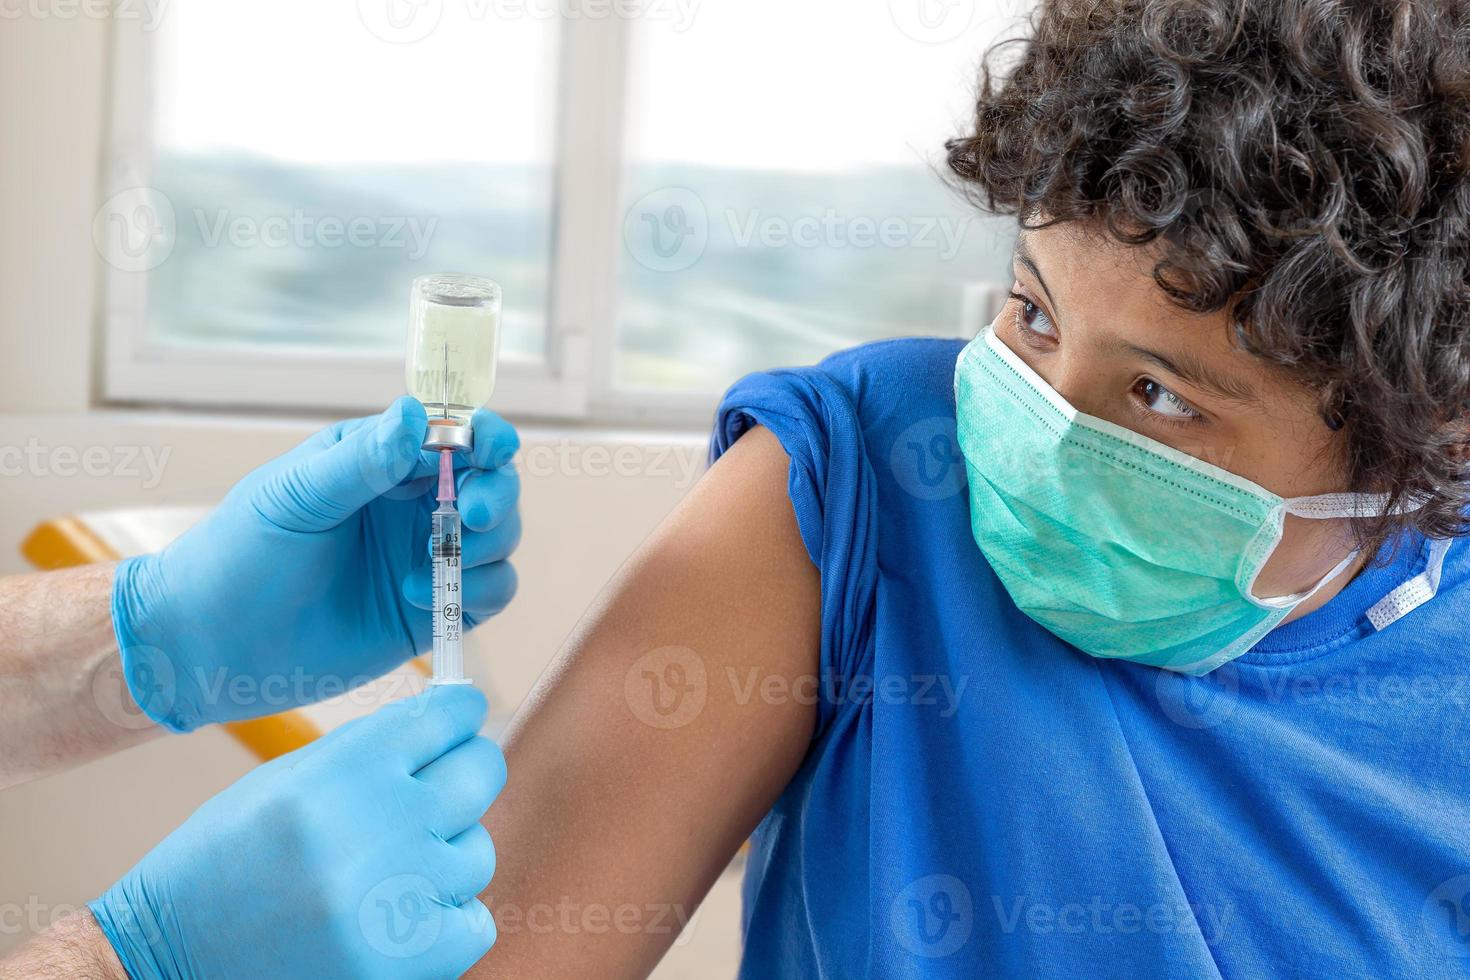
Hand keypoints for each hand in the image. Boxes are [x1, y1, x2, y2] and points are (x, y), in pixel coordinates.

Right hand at [89, 685, 504, 978]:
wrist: (168, 957)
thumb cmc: (227, 861)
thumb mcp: (287, 781)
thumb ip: (370, 750)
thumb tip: (449, 717)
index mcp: (342, 772)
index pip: (447, 717)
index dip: (459, 714)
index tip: (461, 718)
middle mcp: (377, 828)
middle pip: (480, 774)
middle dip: (467, 773)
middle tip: (442, 788)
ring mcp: (396, 900)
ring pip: (475, 852)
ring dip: (444, 856)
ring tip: (385, 871)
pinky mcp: (406, 963)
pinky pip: (473, 922)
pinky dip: (444, 921)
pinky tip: (395, 918)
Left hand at [112, 397, 520, 731]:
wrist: (213, 646)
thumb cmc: (239, 556)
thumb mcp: (296, 497)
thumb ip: (362, 460)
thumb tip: (418, 414)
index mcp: (382, 460)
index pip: (456, 434)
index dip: (485, 436)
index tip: (492, 449)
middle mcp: (413, 505)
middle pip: (494, 484)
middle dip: (496, 495)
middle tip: (471, 515)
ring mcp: (427, 557)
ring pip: (500, 539)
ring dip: (485, 547)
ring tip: (430, 566)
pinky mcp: (435, 609)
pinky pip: (492, 592)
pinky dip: (475, 592)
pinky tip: (416, 598)